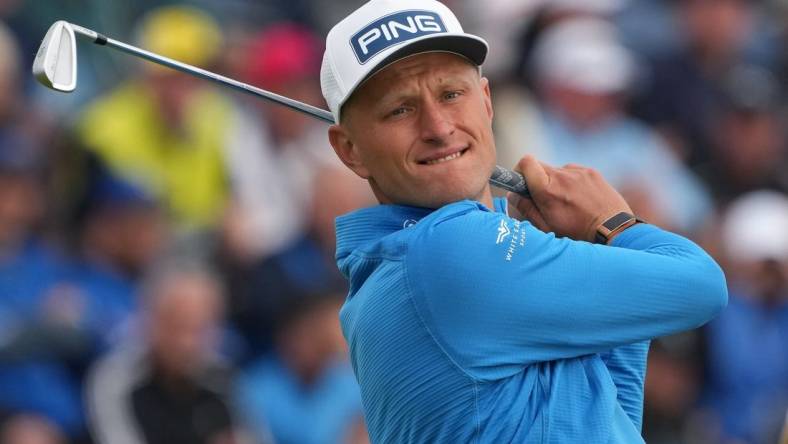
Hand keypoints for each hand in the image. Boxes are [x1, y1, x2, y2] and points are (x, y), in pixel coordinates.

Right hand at [507, 155, 631, 241]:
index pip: (526, 162)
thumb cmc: (578, 233)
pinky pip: (573, 172)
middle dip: (538, 180)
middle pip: (540, 166)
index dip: (520, 170)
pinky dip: (572, 182)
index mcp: (547, 190)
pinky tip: (580, 199)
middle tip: (545, 198)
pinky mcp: (591, 172)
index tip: (522, 182)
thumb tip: (513, 196)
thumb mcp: (547, 227)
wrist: (613, 230)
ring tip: (567, 202)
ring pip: (557, 170)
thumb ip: (527, 209)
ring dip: (556, 182)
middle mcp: (562, 176)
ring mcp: (579, 172)